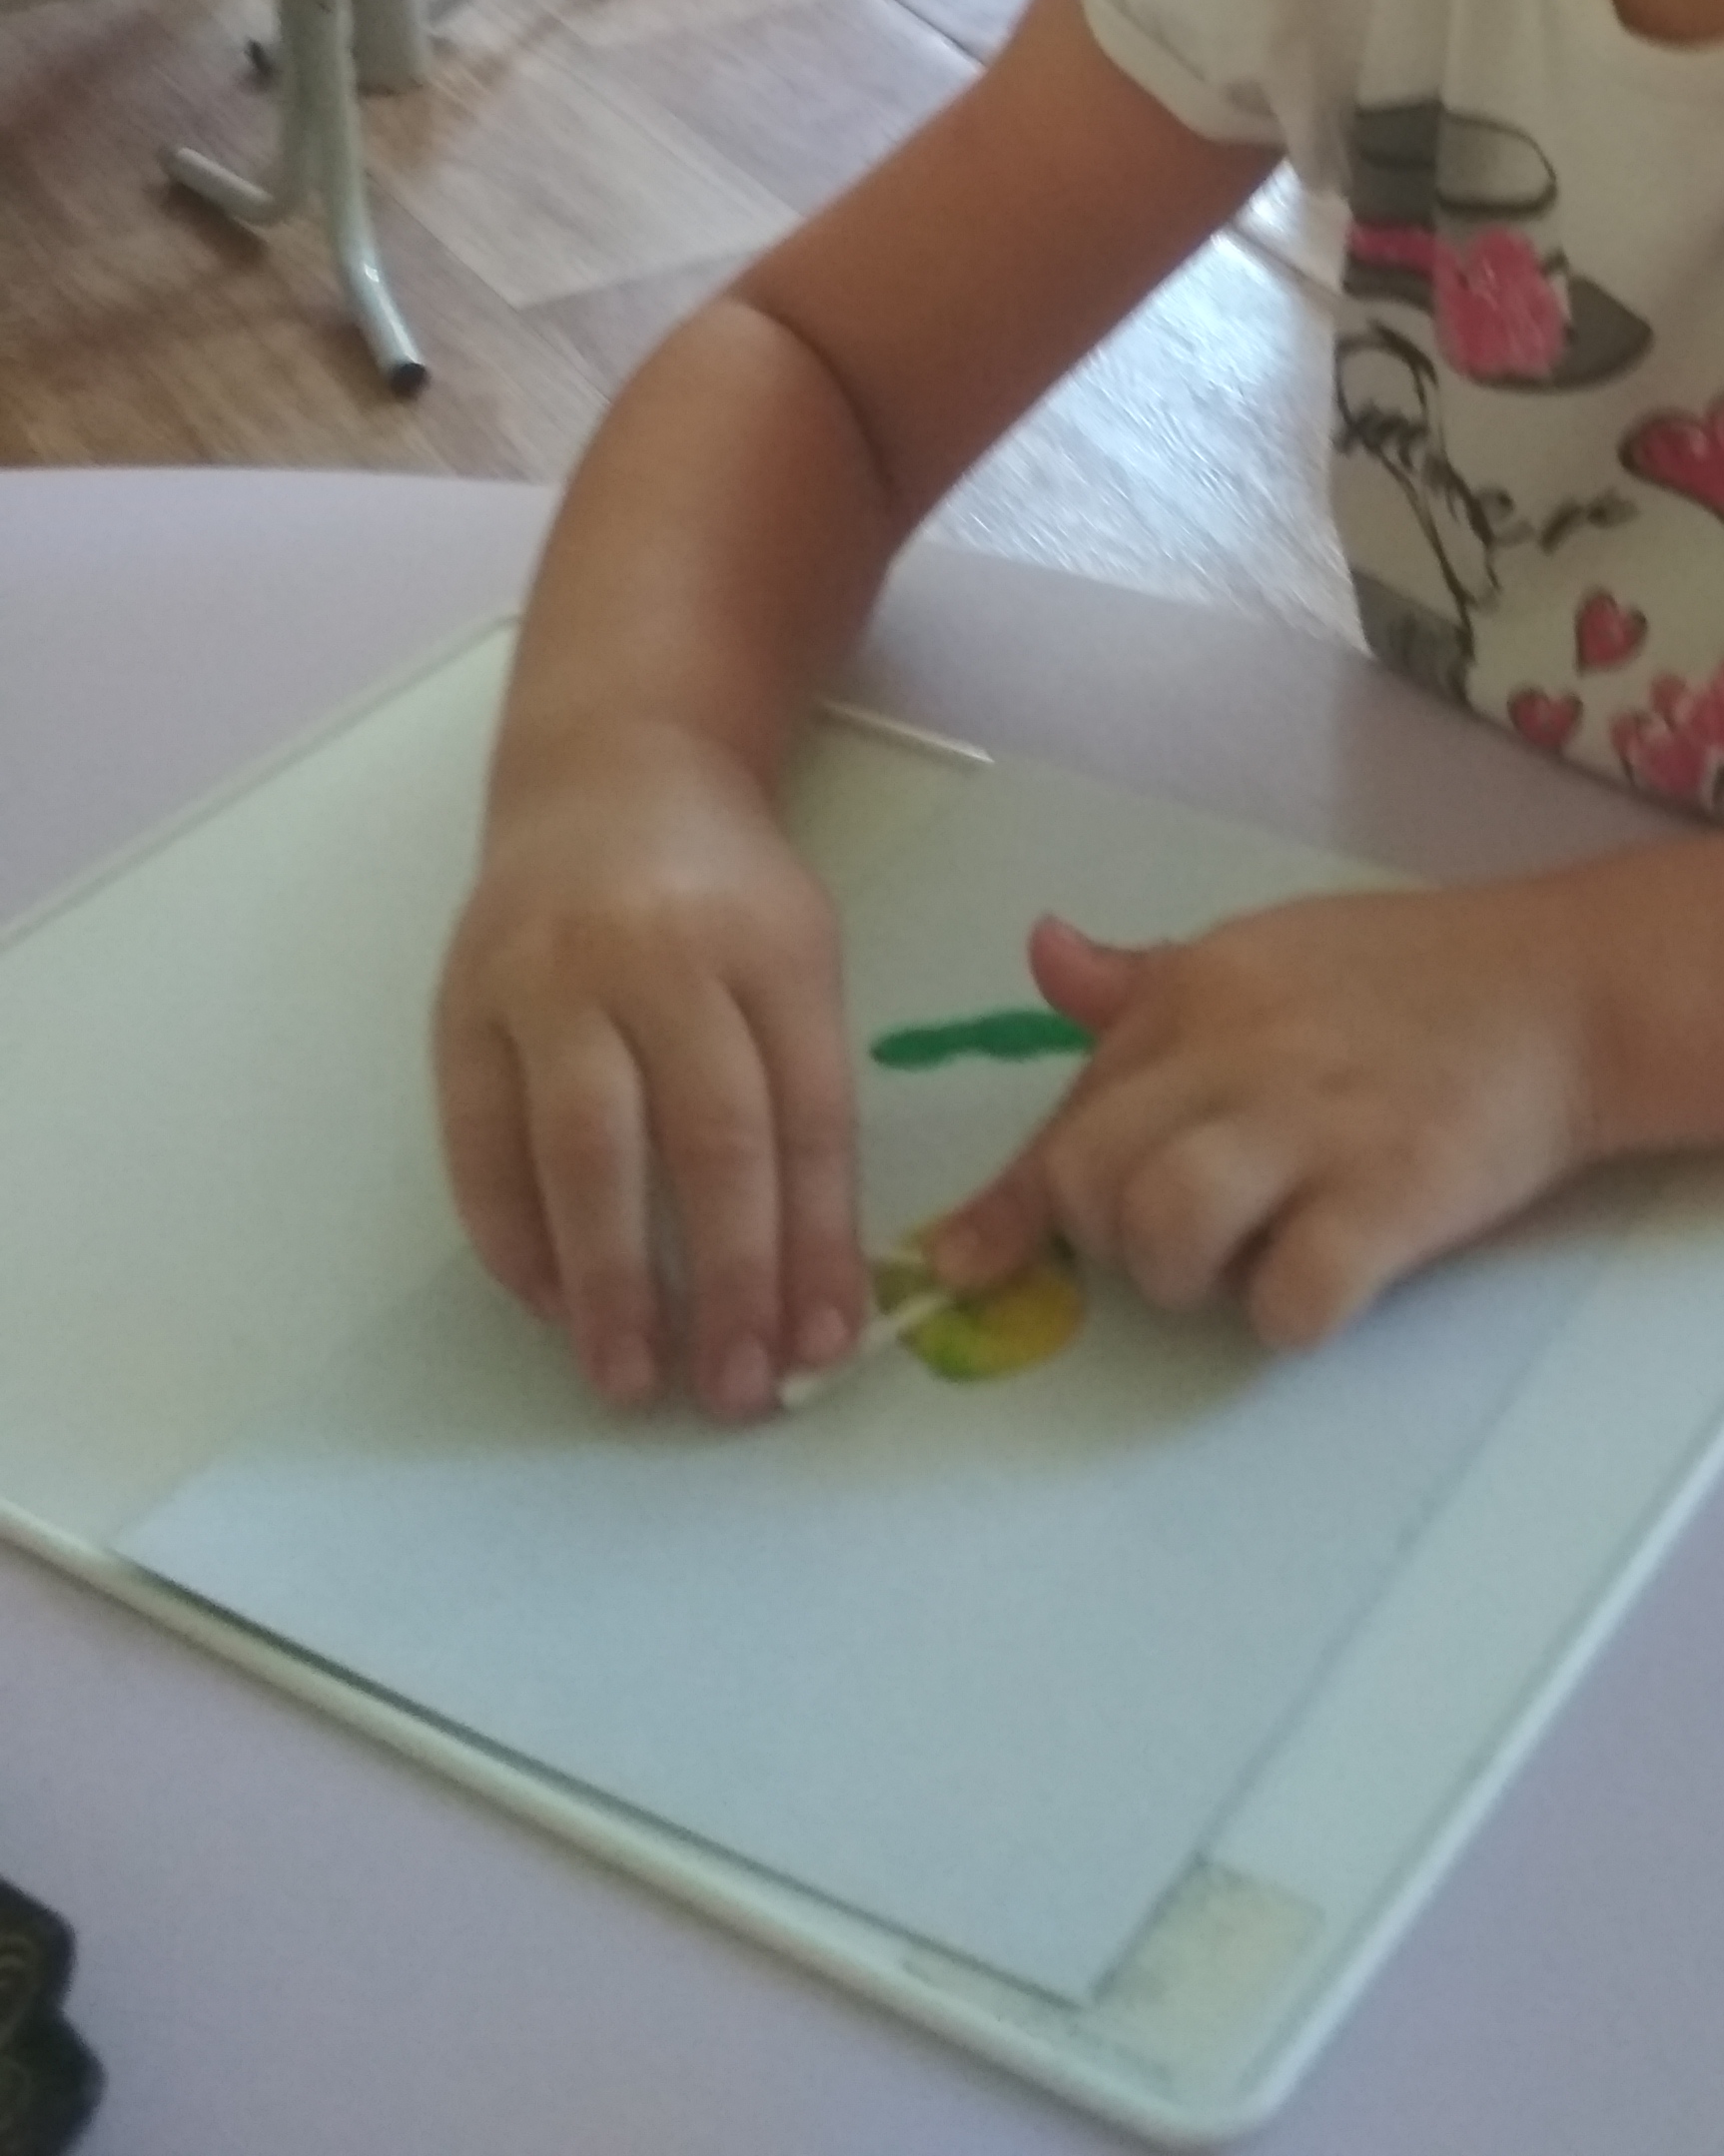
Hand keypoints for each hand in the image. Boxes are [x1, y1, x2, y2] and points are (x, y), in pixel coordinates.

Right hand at [432, 732, 866, 1419]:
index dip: (819, 1241)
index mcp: (774, 945)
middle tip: (736, 1391)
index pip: (809, 1115)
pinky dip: (513, 1239)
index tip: (824, 1347)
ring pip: (584, 1149)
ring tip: (630, 1379)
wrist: (607, 769)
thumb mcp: (800, 954)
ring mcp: (550, 976)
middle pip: (707, 1137)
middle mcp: (661, 955)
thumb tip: (814, 1284)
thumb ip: (807, 1094)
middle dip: (728, 1279)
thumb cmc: (724, 890)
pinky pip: (481, 1143)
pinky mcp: (462, 1002)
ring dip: (609, 1281)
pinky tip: (550, 1307)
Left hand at [926, 884, 1605, 1348]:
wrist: (1569, 987)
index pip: (1068, 1111)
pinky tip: (1327, 1282)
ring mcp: (1318, 1125)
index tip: (967, 1264)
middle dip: (1111, 1240)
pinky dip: (1291, 1316)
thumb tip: (1043, 955)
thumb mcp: (1270, 947)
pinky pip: (1289, 1300)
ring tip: (1243, 1265)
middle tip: (1181, 1242)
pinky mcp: (1393, 1196)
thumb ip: (1151, 978)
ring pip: (1163, 1233)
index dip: (1010, 1205)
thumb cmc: (1415, 976)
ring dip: (1185, 1281)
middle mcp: (1241, 1049)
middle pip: (1090, 1179)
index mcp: (1200, 989)